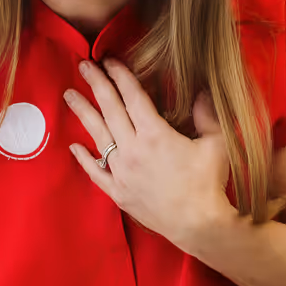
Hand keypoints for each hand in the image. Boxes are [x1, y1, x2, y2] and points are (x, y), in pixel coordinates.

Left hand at [65, 59, 240, 251]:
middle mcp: (133, 149)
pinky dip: (84, 159)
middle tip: (84, 66)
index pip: (133, 97)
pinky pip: (96, 172)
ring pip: (98, 136)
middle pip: (110, 110)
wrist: (199, 224)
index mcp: (155, 134)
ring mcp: (122, 172)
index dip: (121, 76)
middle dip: (97, 85)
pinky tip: (74, 147)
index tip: (109, 61)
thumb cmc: (210, 183)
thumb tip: (201, 91)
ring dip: (83, 113)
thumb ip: (207, 115)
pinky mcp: (119, 192)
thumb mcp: (216, 144)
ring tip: (69, 95)